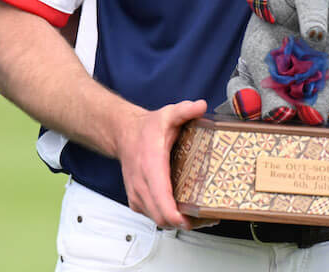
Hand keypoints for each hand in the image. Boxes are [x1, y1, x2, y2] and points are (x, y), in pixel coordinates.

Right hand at [114, 99, 207, 229]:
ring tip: (198, 217)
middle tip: (205, 218)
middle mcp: (142, 183)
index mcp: (151, 166)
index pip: (162, 200)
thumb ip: (185, 110)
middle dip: (184, 222)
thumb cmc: (145, 129)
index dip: (177, 216)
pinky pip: (152, 216)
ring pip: (157, 220)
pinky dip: (166, 218)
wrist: (123, 134)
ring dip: (176, 223)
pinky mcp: (136, 199)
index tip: (192, 218)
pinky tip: (181, 212)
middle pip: (162, 217)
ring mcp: (137, 194)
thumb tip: (201, 106)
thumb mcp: (167, 115)